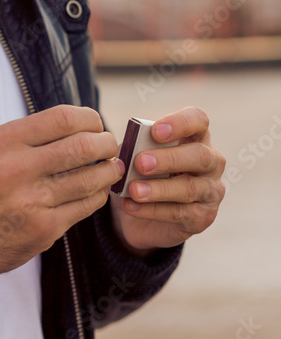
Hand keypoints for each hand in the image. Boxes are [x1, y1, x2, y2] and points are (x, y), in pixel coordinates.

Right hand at [0, 104, 123, 282]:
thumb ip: (31, 135)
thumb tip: (83, 125)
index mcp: (4, 141)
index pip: (64, 118)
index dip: (90, 119)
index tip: (95, 126)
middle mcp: (17, 168)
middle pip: (83, 146)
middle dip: (107, 144)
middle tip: (110, 146)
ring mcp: (32, 201)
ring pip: (91, 178)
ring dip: (108, 171)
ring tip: (110, 168)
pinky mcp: (44, 229)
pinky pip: (86, 205)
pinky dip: (98, 194)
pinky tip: (95, 190)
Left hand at [110, 106, 225, 254]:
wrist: (140, 216)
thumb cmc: (142, 175)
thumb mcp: (135, 158)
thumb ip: (134, 149)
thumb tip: (127, 149)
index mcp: (195, 137)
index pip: (198, 120)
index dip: (180, 123)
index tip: (155, 131)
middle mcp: (210, 162)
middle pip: (200, 156)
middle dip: (169, 159)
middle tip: (140, 163)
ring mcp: (210, 191)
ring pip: (189, 188)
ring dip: (158, 189)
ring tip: (133, 190)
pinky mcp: (202, 217)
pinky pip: (180, 213)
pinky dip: (152, 210)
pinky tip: (131, 206)